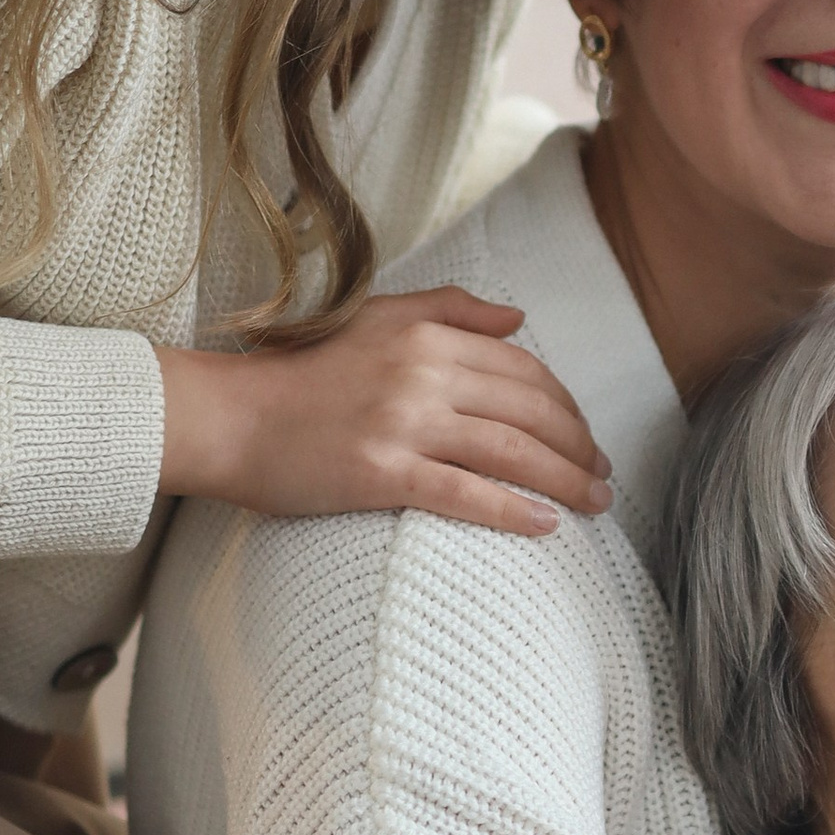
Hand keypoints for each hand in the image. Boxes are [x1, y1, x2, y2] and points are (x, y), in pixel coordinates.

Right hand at [155, 291, 612, 533]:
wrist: (231, 417)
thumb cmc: (301, 372)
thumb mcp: (376, 318)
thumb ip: (450, 308)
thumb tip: (518, 317)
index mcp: (426, 336)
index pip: (523, 368)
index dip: (565, 404)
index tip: (584, 433)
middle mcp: (422, 374)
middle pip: (529, 410)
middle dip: (579, 445)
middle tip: (603, 475)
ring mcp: (403, 425)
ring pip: (511, 452)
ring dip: (565, 480)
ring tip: (594, 503)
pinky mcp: (381, 474)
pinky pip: (465, 494)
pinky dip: (514, 510)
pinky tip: (547, 526)